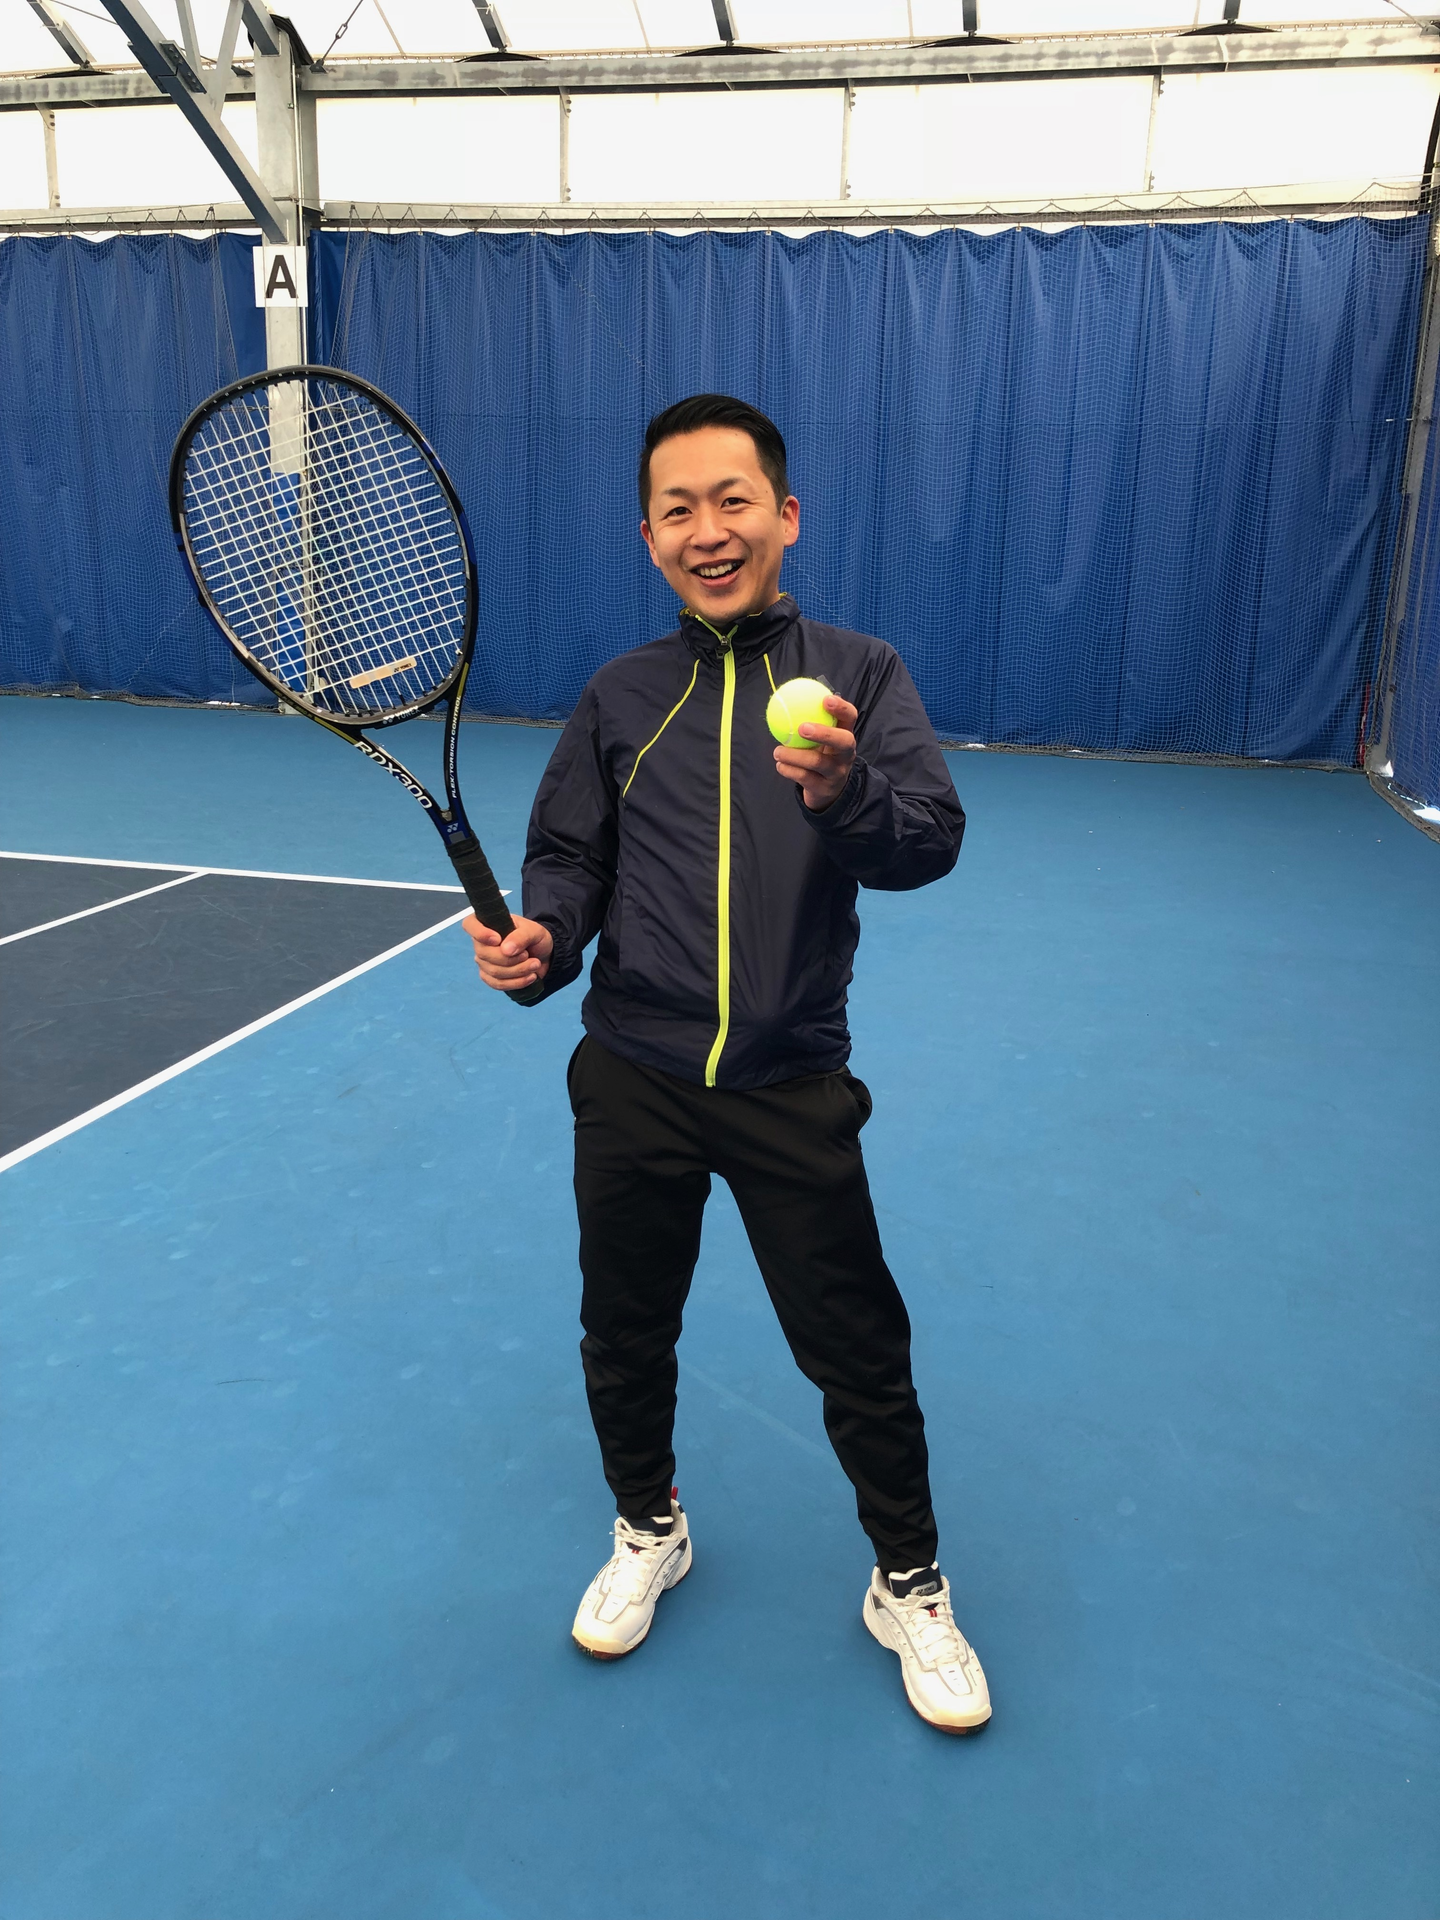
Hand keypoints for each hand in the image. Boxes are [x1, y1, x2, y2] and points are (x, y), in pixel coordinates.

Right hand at [464, 912, 552, 991]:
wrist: (542, 955)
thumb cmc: (534, 937)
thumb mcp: (534, 931)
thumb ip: (521, 936)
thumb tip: (506, 950)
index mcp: (487, 923)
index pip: (470, 924)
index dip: (480, 933)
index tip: (497, 940)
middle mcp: (481, 942)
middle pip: (484, 954)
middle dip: (510, 958)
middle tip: (528, 955)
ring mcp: (483, 961)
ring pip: (494, 971)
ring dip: (518, 970)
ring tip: (535, 964)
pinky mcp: (490, 976)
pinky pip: (498, 983)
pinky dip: (517, 982)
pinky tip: (531, 976)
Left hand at [772, 694, 857, 811]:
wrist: (828, 791)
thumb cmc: (821, 756)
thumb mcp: (822, 740)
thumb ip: (811, 721)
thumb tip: (787, 697)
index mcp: (845, 736)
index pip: (850, 717)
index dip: (841, 708)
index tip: (825, 699)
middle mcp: (846, 754)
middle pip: (843, 741)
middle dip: (824, 733)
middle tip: (802, 728)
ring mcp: (837, 772)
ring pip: (818, 762)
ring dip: (794, 755)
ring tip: (777, 751)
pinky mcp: (824, 788)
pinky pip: (804, 777)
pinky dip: (788, 770)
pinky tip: (779, 764)